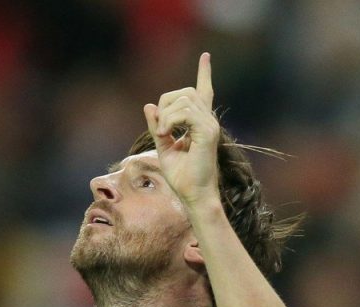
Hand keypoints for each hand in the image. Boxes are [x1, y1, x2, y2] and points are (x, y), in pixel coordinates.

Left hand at [143, 53, 219, 210]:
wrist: (194, 196)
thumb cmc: (182, 178)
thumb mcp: (163, 148)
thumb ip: (158, 127)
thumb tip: (149, 106)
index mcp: (201, 124)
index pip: (204, 92)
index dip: (204, 73)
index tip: (206, 56)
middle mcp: (208, 121)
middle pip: (185, 92)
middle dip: (166, 102)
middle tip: (159, 128)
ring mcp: (210, 125)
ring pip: (184, 98)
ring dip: (166, 114)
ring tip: (163, 134)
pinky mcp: (207, 132)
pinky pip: (185, 111)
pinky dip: (170, 120)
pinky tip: (166, 134)